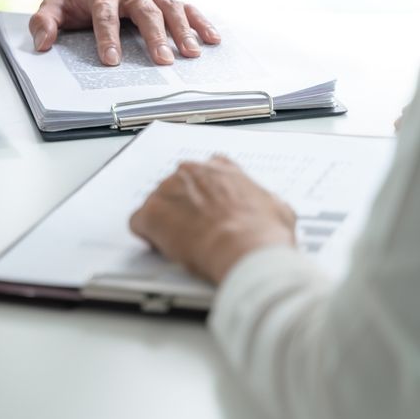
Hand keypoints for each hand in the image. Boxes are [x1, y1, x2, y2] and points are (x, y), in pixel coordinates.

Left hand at [29, 0, 219, 65]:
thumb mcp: (54, 3)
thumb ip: (45, 22)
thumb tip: (42, 45)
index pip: (105, 16)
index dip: (107, 38)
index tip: (111, 61)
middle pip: (145, 11)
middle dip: (155, 36)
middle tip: (163, 61)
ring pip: (170, 8)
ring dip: (183, 30)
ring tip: (192, 54)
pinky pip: (187, 7)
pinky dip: (202, 22)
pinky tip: (213, 40)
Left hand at [129, 156, 296, 283]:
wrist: (244, 249)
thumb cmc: (262, 233)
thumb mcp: (279, 210)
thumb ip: (264, 202)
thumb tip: (269, 210)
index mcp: (221, 169)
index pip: (207, 170)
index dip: (206, 191)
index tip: (207, 205)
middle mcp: (191, 172)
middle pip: (179, 187)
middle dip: (185, 207)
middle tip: (196, 230)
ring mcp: (167, 190)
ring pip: (159, 205)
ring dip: (166, 222)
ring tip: (183, 244)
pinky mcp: (150, 213)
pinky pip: (140, 224)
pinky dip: (148, 236)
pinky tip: (163, 248)